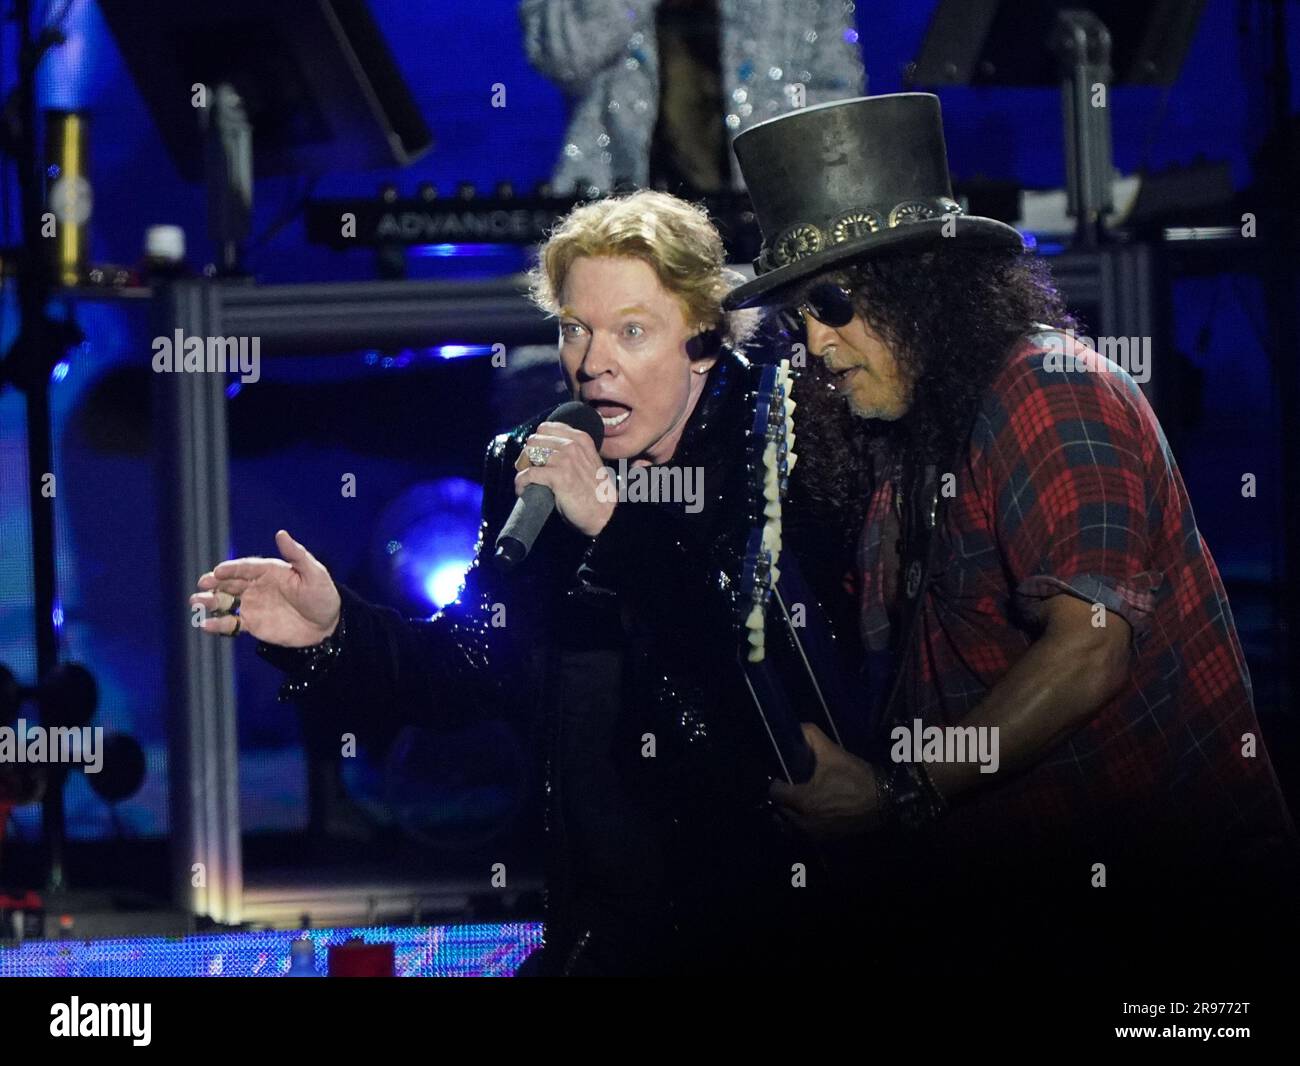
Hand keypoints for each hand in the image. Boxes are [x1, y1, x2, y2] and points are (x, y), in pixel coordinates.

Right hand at [191, 529, 341, 646]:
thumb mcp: (314, 573)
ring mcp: (253, 605)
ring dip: (210, 601)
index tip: (218, 571)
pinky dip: (217, 624)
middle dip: (214, 583)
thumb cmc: (323, 595)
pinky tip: (205, 625)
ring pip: (225, 601)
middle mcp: (257, 586)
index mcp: (270, 571)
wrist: (328, 625)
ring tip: (196, 602)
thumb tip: (281, 533)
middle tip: (201, 585)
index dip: (231, 569)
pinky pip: (231, 624)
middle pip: (230, 583)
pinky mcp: (253, 624)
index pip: (246, 567)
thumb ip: (296, 555)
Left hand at [513, 421, 614, 536]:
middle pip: (534, 440)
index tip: (535, 455)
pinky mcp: (558, 476)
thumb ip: (570, 451)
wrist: (603, 514)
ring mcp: (566, 460)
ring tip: (525, 481)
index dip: (537, 442)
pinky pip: (528, 473)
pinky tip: (522, 490)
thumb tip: (543, 448)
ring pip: (529, 454)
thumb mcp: (587, 462)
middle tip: (528, 469)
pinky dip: (520, 483)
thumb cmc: (593, 492)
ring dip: (522, 468)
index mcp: (580, 439)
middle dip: (527, 455)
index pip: (545, 428)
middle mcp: (573, 445)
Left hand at [768, 724, 883, 840]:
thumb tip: (799, 727)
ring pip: (793, 825)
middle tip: (791, 787)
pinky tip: (815, 812)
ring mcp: (817, 833)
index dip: (777, 782)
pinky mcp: (829, 838)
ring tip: (799, 801)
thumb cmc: (856, 777)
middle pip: (782, 811)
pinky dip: (806, 824)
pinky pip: (808, 833)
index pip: (776, 793)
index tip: (783, 776)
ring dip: (792, 814)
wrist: (884, 801)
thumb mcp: (833, 752)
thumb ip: (812, 737)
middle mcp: (805, 821)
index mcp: (803, 800)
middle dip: (784, 799)